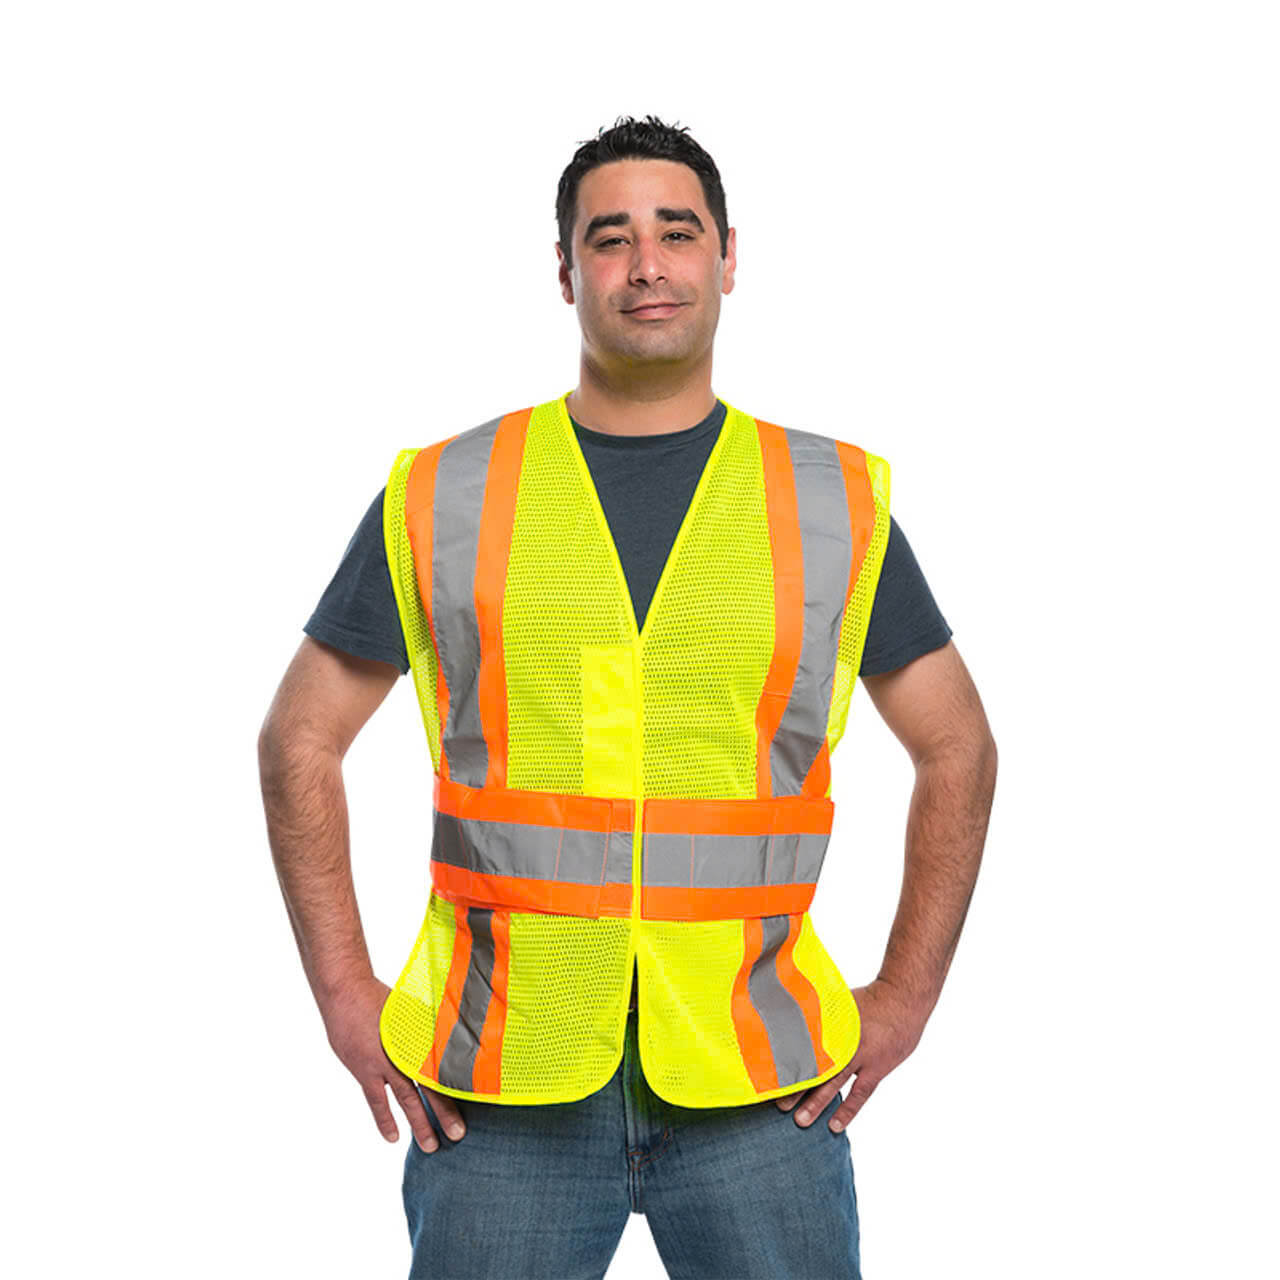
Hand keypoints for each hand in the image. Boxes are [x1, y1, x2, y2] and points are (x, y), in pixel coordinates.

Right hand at [322, 976, 466, 1153]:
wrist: (347, 993)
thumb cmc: (382, 996)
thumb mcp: (412, 1007)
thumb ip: (429, 1025)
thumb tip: (453, 1031)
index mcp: (420, 1037)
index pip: (443, 1067)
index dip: (458, 1087)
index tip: (474, 1100)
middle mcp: (404, 1054)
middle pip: (429, 1088)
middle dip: (444, 1113)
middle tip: (458, 1136)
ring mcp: (383, 1065)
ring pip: (406, 1099)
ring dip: (419, 1123)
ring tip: (431, 1147)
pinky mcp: (365, 1071)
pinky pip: (377, 1100)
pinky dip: (385, 1118)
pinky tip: (393, 1137)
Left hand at [775, 979, 925, 1131]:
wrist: (903, 1000)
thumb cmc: (869, 998)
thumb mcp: (840, 999)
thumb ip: (819, 1011)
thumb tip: (791, 1015)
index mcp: (831, 1022)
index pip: (804, 1043)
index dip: (788, 1058)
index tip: (770, 1072)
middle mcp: (844, 1041)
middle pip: (816, 1066)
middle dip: (797, 1086)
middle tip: (777, 1104)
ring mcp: (862, 1056)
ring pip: (835, 1083)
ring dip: (817, 1102)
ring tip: (800, 1121)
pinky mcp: (877, 1068)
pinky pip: (860, 1094)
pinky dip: (848, 1109)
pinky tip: (835, 1126)